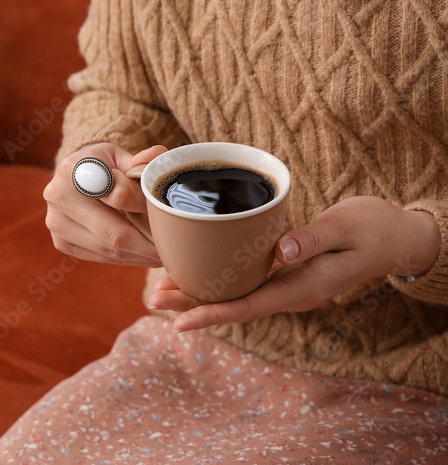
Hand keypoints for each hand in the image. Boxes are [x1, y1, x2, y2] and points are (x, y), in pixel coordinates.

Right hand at [43, 142, 167, 265]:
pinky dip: (124, 259)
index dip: (147, 207)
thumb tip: (160, 156)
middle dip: (147, 245)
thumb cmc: (100, 165)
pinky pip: (99, 257)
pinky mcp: (60, 241)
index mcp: (73, 168)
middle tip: (171, 249)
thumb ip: (140, 161)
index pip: (119, 195)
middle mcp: (59, 196)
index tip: (165, 215)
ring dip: (138, 256)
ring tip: (161, 254)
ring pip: (108, 249)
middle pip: (114, 232)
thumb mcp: (118, 156)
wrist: (70, 177)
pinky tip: (141, 256)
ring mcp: (57, 222)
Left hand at [149, 196, 441, 331]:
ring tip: (159, 286)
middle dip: (191, 303)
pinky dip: (216, 276)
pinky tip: (192, 269)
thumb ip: (314, 238)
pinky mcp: (284, 270)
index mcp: (303, 287)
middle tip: (152, 297)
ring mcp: (286, 283)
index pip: (249, 306)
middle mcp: (290, 291)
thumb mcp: (347, 227)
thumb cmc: (373, 228)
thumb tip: (282, 251)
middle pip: (233, 303)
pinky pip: (245, 279)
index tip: (179, 322)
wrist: (395, 236)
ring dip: (198, 291)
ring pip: (235, 293)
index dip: (212, 314)